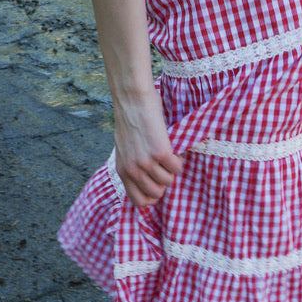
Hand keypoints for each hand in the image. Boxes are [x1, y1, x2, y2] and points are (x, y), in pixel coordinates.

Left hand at [112, 89, 182, 207]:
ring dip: (171, 169)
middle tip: (163, 165)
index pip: (139, 201)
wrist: (133, 101)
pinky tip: (171, 147)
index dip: (151, 196)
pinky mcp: (161, 154)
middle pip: (156, 194)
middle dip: (163, 181)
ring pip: (168, 181)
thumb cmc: (130, 120)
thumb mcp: (125, 149)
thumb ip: (132, 166)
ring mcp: (147, 163)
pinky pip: (177, 167)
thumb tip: (148, 180)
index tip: (157, 184)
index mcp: (122, 170)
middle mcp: (133, 170)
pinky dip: (178, 159)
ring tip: (167, 153)